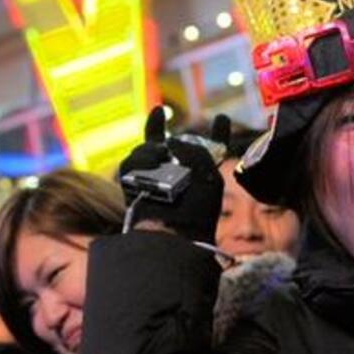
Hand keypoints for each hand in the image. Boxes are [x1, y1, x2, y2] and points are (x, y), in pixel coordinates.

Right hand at [117, 106, 226, 243]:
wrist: (173, 235)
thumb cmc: (196, 212)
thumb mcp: (209, 177)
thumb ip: (195, 151)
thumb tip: (167, 142)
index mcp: (202, 174)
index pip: (212, 150)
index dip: (218, 133)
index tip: (222, 118)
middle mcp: (177, 174)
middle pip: (168, 144)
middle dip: (159, 128)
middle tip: (160, 118)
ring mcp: (153, 179)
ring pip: (147, 149)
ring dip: (153, 149)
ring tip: (160, 158)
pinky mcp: (133, 185)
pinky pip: (131, 163)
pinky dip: (140, 161)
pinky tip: (151, 165)